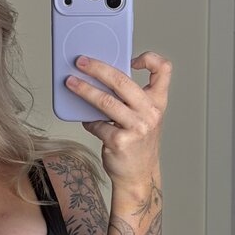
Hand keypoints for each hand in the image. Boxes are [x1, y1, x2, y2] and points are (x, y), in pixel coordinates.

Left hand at [65, 51, 170, 186]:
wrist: (138, 175)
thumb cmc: (137, 144)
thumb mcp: (143, 118)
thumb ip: (131, 100)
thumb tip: (100, 79)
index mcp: (158, 102)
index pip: (164, 70)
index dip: (150, 58)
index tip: (131, 59)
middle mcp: (150, 113)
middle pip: (122, 81)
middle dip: (98, 68)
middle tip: (81, 62)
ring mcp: (136, 128)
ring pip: (104, 101)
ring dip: (84, 90)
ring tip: (70, 83)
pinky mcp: (120, 141)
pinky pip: (97, 124)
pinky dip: (89, 121)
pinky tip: (87, 121)